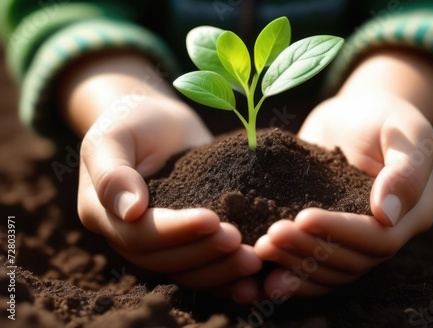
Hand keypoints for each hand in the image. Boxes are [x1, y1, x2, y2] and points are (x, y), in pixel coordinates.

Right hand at [77, 95, 261, 290]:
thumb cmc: (131, 121)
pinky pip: (204, 267)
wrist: (157, 120)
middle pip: (166, 261)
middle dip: (205, 254)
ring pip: (187, 271)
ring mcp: (160, 241)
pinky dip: (227, 276)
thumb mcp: (112, 136)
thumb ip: (112, 172)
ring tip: (254, 261)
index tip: (212, 219)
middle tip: (242, 244)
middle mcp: (130, 236)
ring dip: (221, 271)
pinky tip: (253, 280)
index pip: (139, 235)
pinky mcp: (186, 239)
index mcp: (104, 215)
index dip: (175, 231)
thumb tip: (129, 211)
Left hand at [255, 92, 432, 296]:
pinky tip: (264, 279)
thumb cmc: (385, 117)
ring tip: (261, 249)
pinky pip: (314, 269)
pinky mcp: (327, 237)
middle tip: (270, 237)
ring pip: (329, 272)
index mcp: (410, 215)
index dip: (339, 232)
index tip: (302, 217)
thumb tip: (387, 215)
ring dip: (294, 265)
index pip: (377, 239)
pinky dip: (292, 277)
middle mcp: (384, 236)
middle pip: (349, 262)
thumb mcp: (407, 130)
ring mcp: (353, 241)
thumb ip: (406, 170)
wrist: (355, 117)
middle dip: (308, 251)